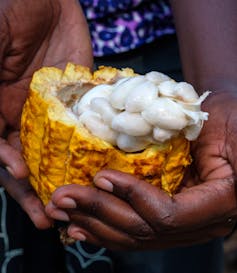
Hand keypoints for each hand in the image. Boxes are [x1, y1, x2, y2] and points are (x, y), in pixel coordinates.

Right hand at [0, 0, 92, 228]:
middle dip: (40, 188)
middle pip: (32, 162)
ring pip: (60, 152)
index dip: (11, 172)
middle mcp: (26, 118)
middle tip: (54, 215)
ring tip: (80, 200)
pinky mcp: (80, 102)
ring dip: (68, 176)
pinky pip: (87, 129)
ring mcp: (56, 112)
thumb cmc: (7, 14)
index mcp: (0, 111)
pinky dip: (93, 147)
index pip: (3, 154)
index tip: (25, 183)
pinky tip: (102, 164)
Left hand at [45, 90, 236, 249]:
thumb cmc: (230, 122)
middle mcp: (197, 223)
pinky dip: (104, 229)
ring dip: (92, 224)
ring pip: (131, 236)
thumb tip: (179, 179)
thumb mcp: (232, 137)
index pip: (166, 215)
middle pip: (141, 229)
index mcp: (217, 204)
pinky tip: (80, 227)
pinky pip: (132, 231)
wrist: (223, 121)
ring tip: (61, 211)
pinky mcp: (163, 216)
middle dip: (98, 213)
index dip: (132, 198)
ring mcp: (179, 224)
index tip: (101, 177)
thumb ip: (219, 162)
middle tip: (62, 199)